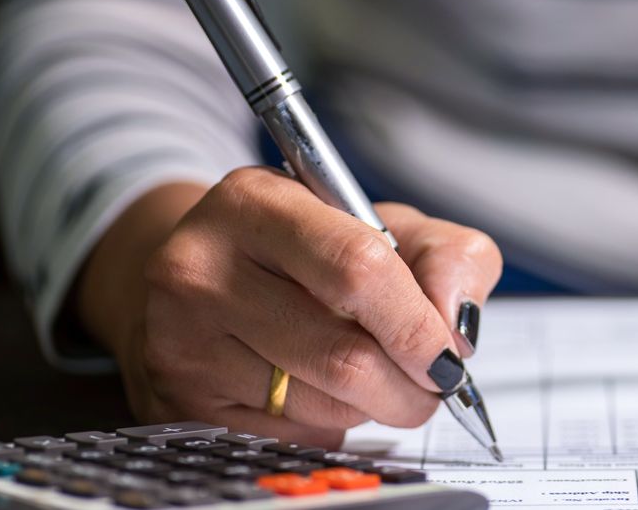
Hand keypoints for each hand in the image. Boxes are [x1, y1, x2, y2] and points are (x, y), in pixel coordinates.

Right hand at [76, 167, 500, 446]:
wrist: (203, 274)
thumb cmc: (306, 248)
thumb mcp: (385, 224)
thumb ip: (447, 257)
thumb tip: (455, 326)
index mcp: (257, 202)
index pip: (357, 268)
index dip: (415, 323)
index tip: (447, 353)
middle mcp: (203, 267)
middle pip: (343, 354)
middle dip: (409, 383)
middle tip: (431, 383)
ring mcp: (183, 338)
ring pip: (321, 404)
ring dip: (374, 406)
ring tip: (378, 378)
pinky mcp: (182, 399)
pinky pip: (290, 435)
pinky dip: (331, 423)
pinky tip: (324, 390)